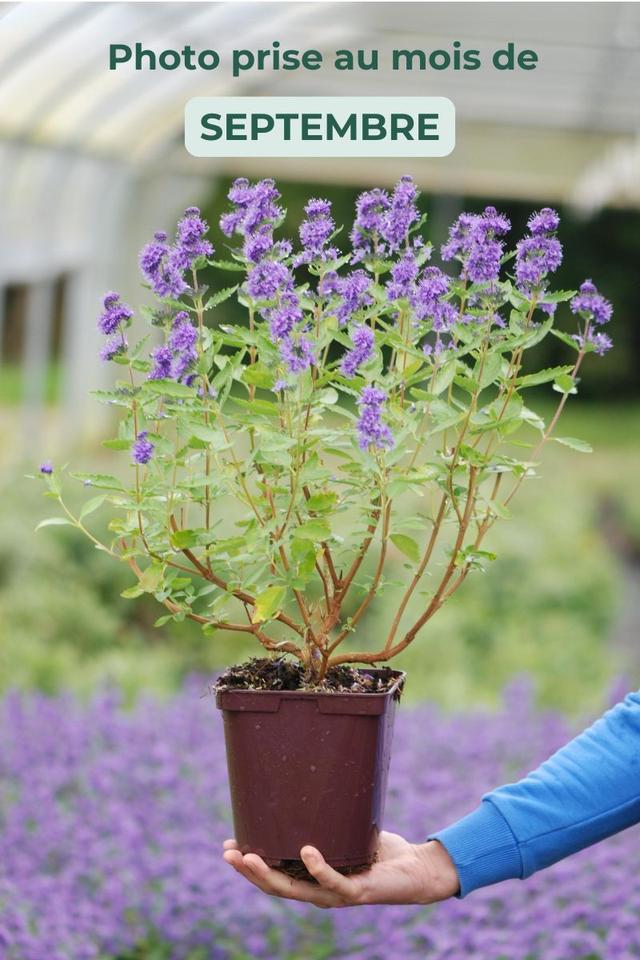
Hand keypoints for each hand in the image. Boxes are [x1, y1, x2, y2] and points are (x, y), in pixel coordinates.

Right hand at [222, 831, 459, 907]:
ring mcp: (337, 894)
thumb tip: (308, 778)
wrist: (417, 870)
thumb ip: (328, 815)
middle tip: (227, 853)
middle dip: (249, 871)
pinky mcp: (358, 891)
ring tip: (249, 857)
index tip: (228, 846)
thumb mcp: (347, 829)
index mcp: (313, 880)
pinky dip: (318, 867)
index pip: (275, 876)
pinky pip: (334, 881)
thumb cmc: (381, 850)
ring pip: (296, 890)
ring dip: (269, 875)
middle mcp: (320, 891)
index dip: (250, 866)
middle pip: (276, 886)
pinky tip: (306, 852)